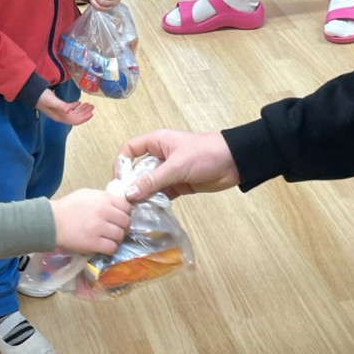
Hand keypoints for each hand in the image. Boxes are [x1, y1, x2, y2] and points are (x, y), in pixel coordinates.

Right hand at [37, 87, 93, 125]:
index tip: (91, 114)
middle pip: (76, 117)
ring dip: (82, 110)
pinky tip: (79, 103)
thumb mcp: (52, 101)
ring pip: (74, 113)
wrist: (33, 93)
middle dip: (85, 113)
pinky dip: (76, 107)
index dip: (84, 118)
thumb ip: (61, 106)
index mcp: (60, 116)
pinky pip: (70, 109)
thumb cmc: (43, 97)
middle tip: (92, 106)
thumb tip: (69, 110)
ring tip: (88, 104)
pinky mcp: (58, 107)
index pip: (75, 120)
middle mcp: (60, 116)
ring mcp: (59, 112)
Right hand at [51, 187, 131, 255]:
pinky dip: (110, 249)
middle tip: (115, 230)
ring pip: (120, 236)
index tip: (120, 217)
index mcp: (104, 198)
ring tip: (109, 239)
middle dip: (123, 227)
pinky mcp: (94, 243)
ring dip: (117, 239)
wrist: (52, 221)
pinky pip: (112, 248)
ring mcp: (99, 228)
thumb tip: (118, 203)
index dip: (125, 213)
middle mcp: (104, 212)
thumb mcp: (88, 194)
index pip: (127, 206)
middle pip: (126, 222)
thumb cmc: (68, 206)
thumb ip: (104, 197)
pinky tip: (104, 246)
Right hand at [119, 130, 239, 199]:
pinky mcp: (178, 184)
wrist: (234, 163)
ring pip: (149, 184)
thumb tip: (129, 194)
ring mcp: (169, 171)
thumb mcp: (176, 166)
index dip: (121, 163)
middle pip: (137, 169)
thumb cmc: (205, 154)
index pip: (130, 149)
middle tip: (125, 202)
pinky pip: (161, 193)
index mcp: (157, 142)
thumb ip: (152, 180)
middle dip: (131, 184)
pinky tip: (151, 212)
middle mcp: (160, 156)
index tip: (119, 182)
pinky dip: (156, 202)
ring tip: (136, 210)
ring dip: (144, 195)